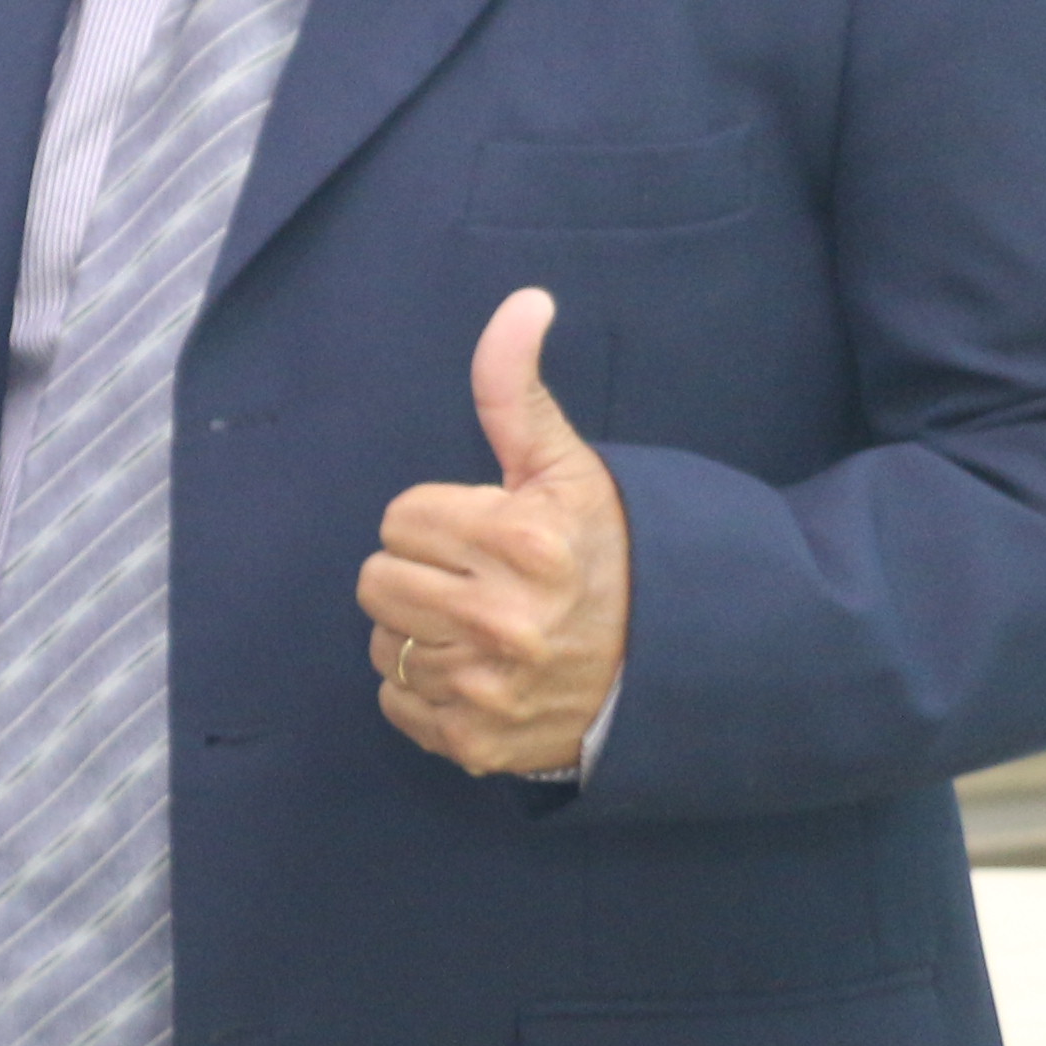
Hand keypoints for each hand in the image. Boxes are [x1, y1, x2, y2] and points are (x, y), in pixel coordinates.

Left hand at [355, 288, 630, 778]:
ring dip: (420, 632)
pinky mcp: (472, 743)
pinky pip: (396, 702)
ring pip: (382, 642)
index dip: (440, 522)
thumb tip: (522, 302)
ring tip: (483, 628)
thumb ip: (516, 391)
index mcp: (520, 542)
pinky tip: (480, 674)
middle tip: (479, 581)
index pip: (400, 518)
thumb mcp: (567, 468)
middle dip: (421, 573)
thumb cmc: (606, 555)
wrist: (668, 667)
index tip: (488, 535)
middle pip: (377, 581)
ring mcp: (486, 688)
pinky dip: (426, 691)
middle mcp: (500, 620)